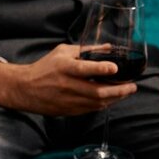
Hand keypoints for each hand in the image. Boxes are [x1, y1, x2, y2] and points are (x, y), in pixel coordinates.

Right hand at [0, 44, 136, 115]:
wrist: (26, 89)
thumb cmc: (46, 67)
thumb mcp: (63, 52)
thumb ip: (86, 50)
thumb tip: (109, 47)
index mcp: (64, 67)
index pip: (84, 69)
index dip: (101, 69)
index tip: (115, 68)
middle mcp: (67, 85)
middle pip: (97, 91)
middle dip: (119, 90)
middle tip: (132, 86)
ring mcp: (69, 100)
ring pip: (98, 103)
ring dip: (115, 98)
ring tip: (127, 91)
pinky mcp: (71, 111)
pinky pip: (93, 109)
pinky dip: (105, 104)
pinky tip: (113, 98)